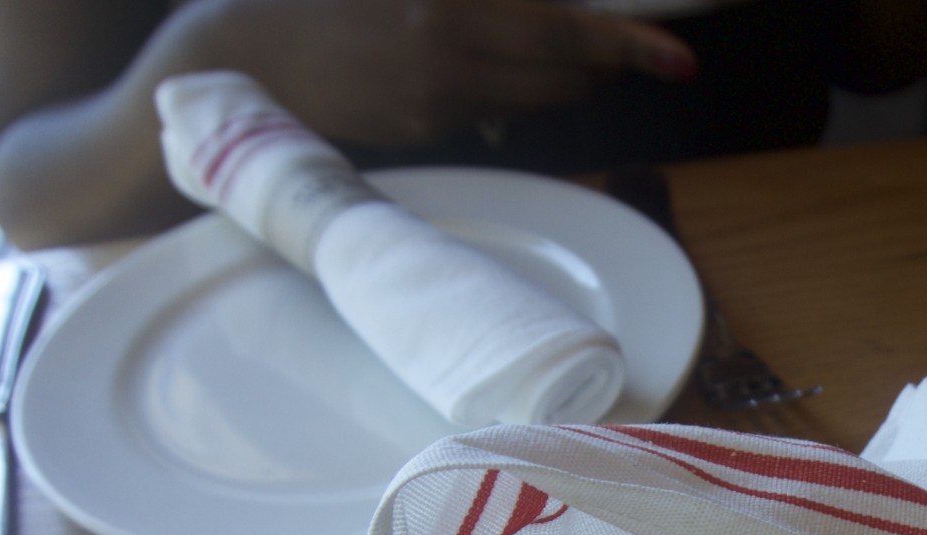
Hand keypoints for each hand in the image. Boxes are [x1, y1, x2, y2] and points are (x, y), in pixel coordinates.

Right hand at [170, 0, 698, 147]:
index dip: (633, 46)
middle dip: (596, 64)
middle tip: (610, 49)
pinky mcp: (423, 129)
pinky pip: (486, 112)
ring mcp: (438, 97)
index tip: (681, 61)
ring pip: (533, 99)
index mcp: (450, 0)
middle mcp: (451, 48)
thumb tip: (554, 8)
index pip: (568, 28)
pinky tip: (446, 66)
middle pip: (566, 74)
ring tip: (507, 45)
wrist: (245, 51)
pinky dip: (490, 89)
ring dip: (548, 77)